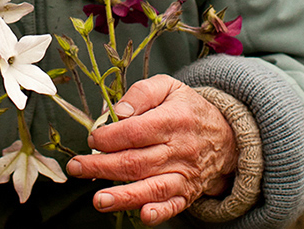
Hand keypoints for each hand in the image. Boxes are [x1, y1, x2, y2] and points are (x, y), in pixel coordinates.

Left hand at [66, 75, 237, 225]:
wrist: (226, 135)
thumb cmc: (189, 109)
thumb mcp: (169, 87)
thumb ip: (142, 93)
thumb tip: (120, 111)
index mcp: (173, 119)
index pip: (136, 132)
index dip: (110, 137)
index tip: (92, 138)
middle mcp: (179, 149)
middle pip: (136, 161)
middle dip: (101, 166)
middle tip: (77, 167)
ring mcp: (184, 174)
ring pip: (151, 187)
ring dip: (123, 196)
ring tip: (99, 200)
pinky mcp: (187, 193)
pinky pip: (173, 206)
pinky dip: (158, 213)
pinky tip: (143, 215)